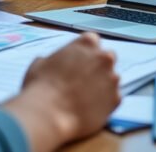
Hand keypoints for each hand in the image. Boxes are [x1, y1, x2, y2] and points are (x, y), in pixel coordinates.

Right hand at [3, 33, 119, 151]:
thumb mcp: (40, 64)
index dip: (85, 52)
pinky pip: (112, 98)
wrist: (49, 115)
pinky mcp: (116, 99)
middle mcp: (104, 58)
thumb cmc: (41, 86)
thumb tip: (50, 64)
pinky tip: (89, 108)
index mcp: (86, 43)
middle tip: (83, 79)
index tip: (78, 61)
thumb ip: (52, 60)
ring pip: (111, 79)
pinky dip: (104, 102)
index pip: (92, 40)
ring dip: (102, 85)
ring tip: (84, 98)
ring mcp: (112, 79)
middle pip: (106, 58)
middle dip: (98, 66)